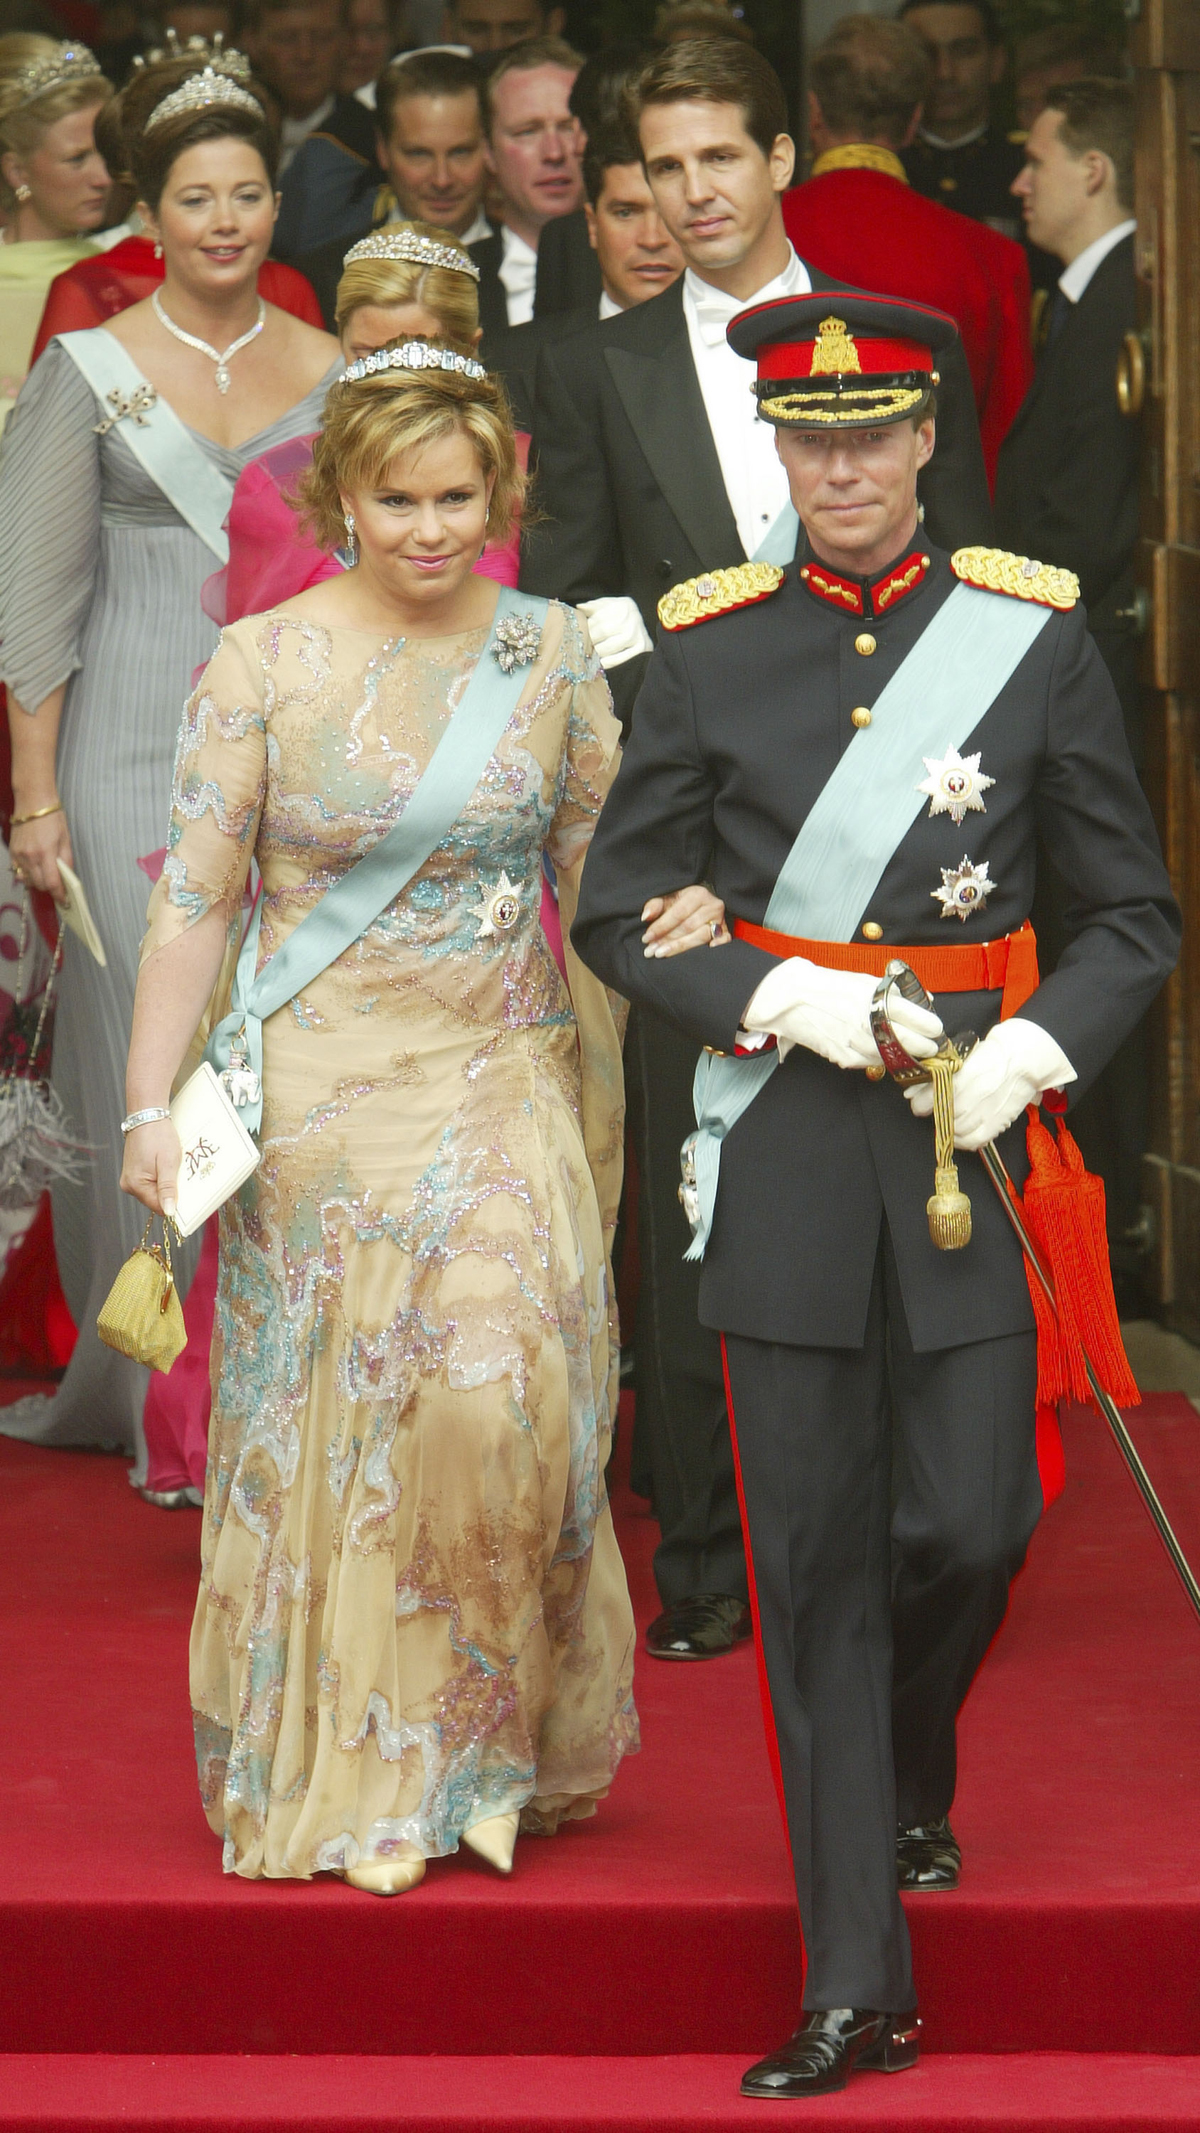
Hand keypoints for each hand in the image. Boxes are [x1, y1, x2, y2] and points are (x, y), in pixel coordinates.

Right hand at [10, 805, 72, 903]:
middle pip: (39, 885)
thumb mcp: (66, 839)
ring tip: (46, 875)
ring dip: (38, 882)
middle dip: (50, 888)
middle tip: (58, 886)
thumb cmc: (52, 817)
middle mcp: (30, 856)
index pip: (52, 883)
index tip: (64, 901)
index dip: (59, 895)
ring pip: (28, 880)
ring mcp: (19, 854)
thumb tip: (68, 877)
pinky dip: (28, 874)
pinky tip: (35, 868)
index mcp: (46, 853)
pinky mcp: (12, 851)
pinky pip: (19, 871)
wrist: (33, 801)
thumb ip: (66, 860)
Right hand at [119, 1117, 181, 1220]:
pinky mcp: (134, 1173)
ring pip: (154, 1192)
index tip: (185, 1193)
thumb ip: (168, 1189)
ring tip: (170, 1166)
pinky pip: (151, 1183)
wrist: (147, 1116)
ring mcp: (130, 1179)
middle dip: (170, 1191)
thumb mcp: (168, 1163)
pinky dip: (161, 1178)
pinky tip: (165, 1166)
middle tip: (178, 1173)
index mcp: (135, 1185)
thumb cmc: (157, 1136)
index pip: (159, 1207)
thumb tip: (169, 1212)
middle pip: (156, 1201)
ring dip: (166, 1184)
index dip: (174, 1203)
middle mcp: (129, 1185)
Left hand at [578, 596, 653, 669]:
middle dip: (590, 640)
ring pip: (606, 647)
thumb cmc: (623, 616)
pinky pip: (617, 660)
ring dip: (596, 652)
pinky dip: (606, 662)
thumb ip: (595, 606)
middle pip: (601, 632)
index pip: (597, 618)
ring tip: (593, 652)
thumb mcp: (611, 606)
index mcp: (622, 605)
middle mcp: (631, 618)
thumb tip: (580, 608)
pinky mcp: (641, 649)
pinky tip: (601, 662)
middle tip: (585, 645)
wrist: (646, 628)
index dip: (586, 627)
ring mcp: (636, 634)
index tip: (582, 633)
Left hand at [641, 885, 728, 957]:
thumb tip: (646, 916)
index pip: (678, 913)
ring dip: (679, 947)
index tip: (646, 938)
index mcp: (698, 894)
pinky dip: (714, 949)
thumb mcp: (668, 898)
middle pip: (688, 926)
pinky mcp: (726, 932)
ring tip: (661, 954)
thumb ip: (656, 905)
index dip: (661, 926)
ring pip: (700, 937)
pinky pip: (723, 941)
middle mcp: (713, 906)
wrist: (703, 904)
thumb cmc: (682, 902)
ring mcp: (721, 920)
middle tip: (651, 951)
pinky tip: (698, 956)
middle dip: (667, 940)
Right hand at [745, 956, 942, 1070]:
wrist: (790, 999)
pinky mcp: (845, 1057)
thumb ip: (895, 992)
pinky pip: (872, 1063)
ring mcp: (858, 1044)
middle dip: (926, 1046)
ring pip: (894, 1057)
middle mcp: (870, 1024)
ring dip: (905, 1055)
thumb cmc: (828, 986)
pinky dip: (881, 1058)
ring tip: (909, 1049)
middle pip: (913, 1044)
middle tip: (930, 1045)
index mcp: (878, 1000)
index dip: (932, 1027)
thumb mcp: (865, 980)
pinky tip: (881, 1050)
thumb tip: (923, 999)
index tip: (935, 1028)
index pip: (920, 1019)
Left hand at [904, 1018, 1075, 1146]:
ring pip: (957, 1130)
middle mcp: (975, 1094)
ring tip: (950, 1119)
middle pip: (945, 1115)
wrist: (1025, 1059)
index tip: (919, 1103)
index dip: (922, 1103)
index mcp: (964, 1074)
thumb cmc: (992, 1054)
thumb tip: (911, 1091)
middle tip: (936, 1109)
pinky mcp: (999, 1122)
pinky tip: (961, 1134)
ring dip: (949, 1128)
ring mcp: (988, 1110)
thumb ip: (936, 1075)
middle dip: (936, 1114)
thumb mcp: (962, 1057)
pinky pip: (975, 1141)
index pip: (932, 1097)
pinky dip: (964, 1141)